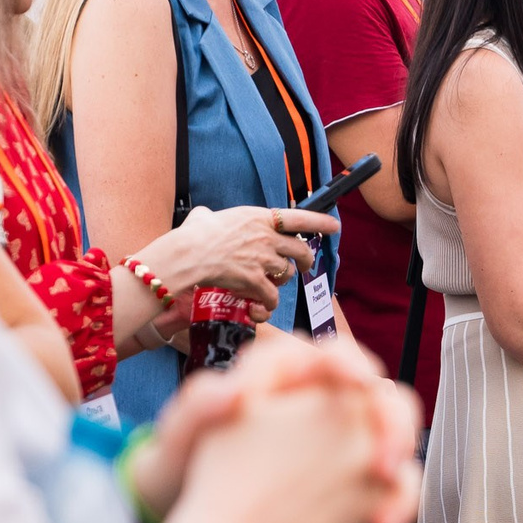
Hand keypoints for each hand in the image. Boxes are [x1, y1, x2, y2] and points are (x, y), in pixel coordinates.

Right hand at [138, 205, 329, 305]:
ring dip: (280, 280)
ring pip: (288, 273)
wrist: (187, 255)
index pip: (299, 217)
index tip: (335, 226)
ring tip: (267, 283)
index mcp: (259, 218)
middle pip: (302, 250)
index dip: (320, 222)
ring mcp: (263, 259)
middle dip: (306, 261)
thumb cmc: (192, 236)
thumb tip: (204, 216)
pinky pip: (272, 296)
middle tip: (304, 266)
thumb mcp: (204, 217)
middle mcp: (267, 237)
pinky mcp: (256, 280)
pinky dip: (267, 304)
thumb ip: (212, 216)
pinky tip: (257, 305)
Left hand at [161, 331, 422, 522]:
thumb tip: (236, 389)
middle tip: (381, 465)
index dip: (352, 365)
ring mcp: (352, 464)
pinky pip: (382, 521)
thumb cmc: (182, 471)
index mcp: (295, 383)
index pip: (337, 356)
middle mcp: (334, 417)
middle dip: (395, 432)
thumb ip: (200, 405)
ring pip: (400, 469)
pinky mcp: (356, 508)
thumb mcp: (179, 439)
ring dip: (400, 497)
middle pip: (388, 407)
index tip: (353, 385)